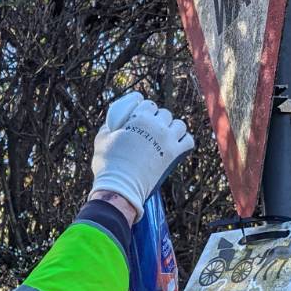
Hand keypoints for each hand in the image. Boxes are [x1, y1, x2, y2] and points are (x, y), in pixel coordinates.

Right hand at [90, 92, 194, 217]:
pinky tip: (176, 146)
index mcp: (139, 118)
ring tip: (166, 137)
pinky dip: (184, 142)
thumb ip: (109, 126)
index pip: (149, 104)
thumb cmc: (108, 163)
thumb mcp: (102, 139)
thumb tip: (113, 124)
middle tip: (152, 130)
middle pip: (165, 114)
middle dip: (159, 120)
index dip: (146, 110)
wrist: (121, 185)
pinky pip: (188, 141)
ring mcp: (168, 140)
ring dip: (173, 129)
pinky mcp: (175, 154)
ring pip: (179, 125)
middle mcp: (157, 126)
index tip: (142, 117)